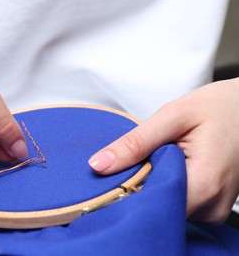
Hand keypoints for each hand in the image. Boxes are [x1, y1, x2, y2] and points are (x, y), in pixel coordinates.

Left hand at [89, 79, 238, 223]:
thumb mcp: (173, 116)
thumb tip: (98, 165)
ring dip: (153, 185)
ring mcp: (213, 208)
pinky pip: (179, 203)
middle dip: (138, 186)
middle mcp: (212, 205)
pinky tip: (168, 166)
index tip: (114, 173)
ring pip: (167, 206)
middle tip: (139, 158)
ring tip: (159, 158)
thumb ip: (135, 142)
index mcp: (205, 183)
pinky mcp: (211, 205)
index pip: (151, 203)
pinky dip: (166, 186)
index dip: (127, 190)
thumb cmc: (218, 107)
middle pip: (158, 207)